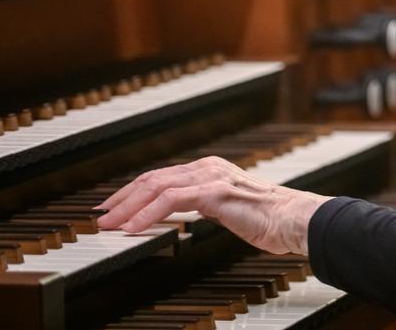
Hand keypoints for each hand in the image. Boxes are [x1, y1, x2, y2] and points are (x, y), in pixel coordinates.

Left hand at [94, 156, 329, 254]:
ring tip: (111, 224)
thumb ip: (204, 205)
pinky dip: (148, 214)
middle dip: (122, 198)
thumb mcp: (228, 208)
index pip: (161, 177)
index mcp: (210, 169)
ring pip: (157, 186)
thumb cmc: (269, 218)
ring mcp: (211, 178)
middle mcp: (208, 168)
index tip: (113, 207)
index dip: (132, 192)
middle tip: (101, 217)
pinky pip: (172, 201)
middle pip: (153, 178)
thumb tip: (180, 216)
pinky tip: (135, 227)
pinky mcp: (215, 193)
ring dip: (128, 207)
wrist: (294, 219)